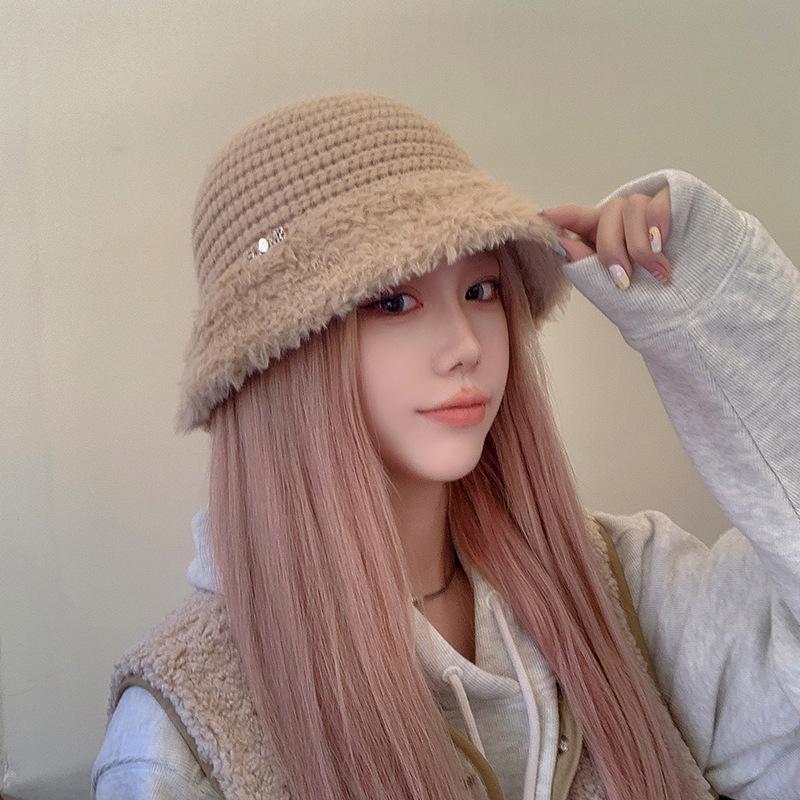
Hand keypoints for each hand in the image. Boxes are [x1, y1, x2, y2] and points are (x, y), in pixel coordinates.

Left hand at [539, 184, 672, 288]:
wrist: (695, 304)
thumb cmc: (652, 296)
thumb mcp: (614, 285)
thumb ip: (588, 263)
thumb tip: (561, 243)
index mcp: (606, 234)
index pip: (580, 218)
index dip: (564, 215)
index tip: (545, 216)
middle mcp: (625, 216)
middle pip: (608, 213)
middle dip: (612, 248)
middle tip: (623, 279)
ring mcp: (650, 207)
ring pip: (633, 208)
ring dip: (640, 246)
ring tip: (657, 273)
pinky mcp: (674, 200)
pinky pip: (658, 204)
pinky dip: (657, 227)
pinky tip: (664, 246)